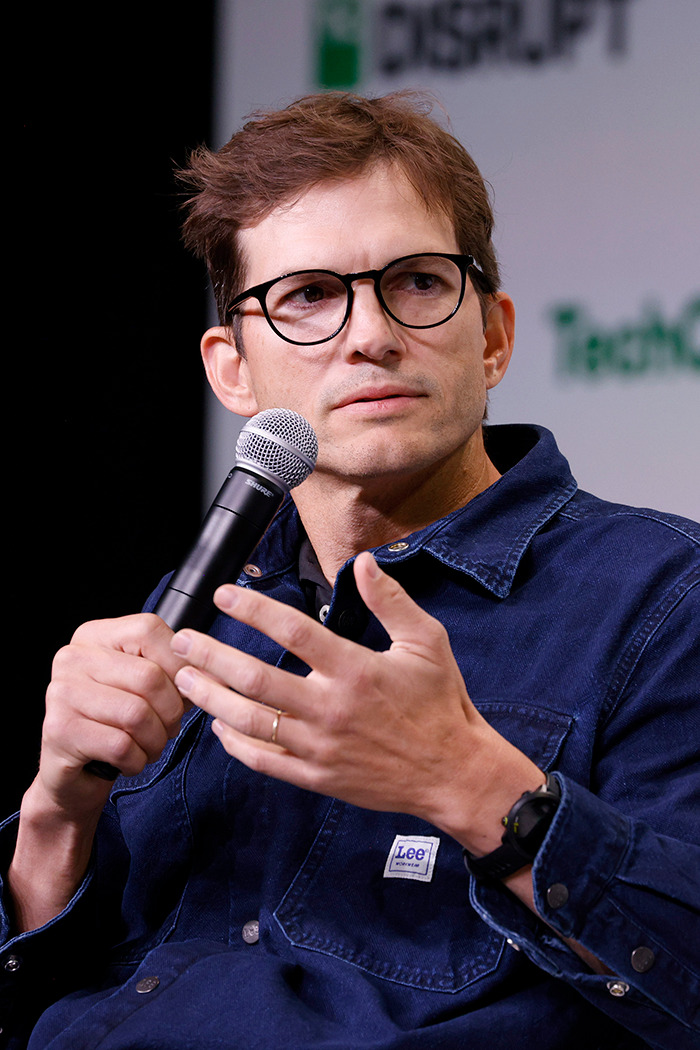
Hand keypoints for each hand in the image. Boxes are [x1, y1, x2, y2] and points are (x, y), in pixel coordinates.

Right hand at [39, 613, 187, 815]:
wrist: (76, 774)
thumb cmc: (117, 724)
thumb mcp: (146, 688)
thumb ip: (176, 671)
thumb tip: (213, 673)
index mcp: (95, 636)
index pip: (149, 631)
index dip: (179, 665)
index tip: (183, 691)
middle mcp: (73, 657)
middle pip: (149, 677)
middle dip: (171, 712)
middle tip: (168, 728)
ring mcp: (61, 692)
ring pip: (137, 714)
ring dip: (156, 740)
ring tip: (149, 746)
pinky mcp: (59, 730)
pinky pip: (121, 745)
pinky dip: (137, 760)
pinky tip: (128, 760)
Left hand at [172, 552, 541, 850]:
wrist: (454, 774)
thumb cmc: (442, 704)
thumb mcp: (428, 643)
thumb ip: (392, 602)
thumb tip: (364, 563)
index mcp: (355, 670)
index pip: (292, 632)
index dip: (252, 609)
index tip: (224, 593)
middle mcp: (331, 708)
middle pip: (255, 679)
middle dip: (211, 657)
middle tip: (182, 641)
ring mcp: (320, 747)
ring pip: (250, 722)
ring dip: (211, 699)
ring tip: (185, 679)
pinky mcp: (318, 777)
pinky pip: (265, 761)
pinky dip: (236, 744)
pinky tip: (219, 727)